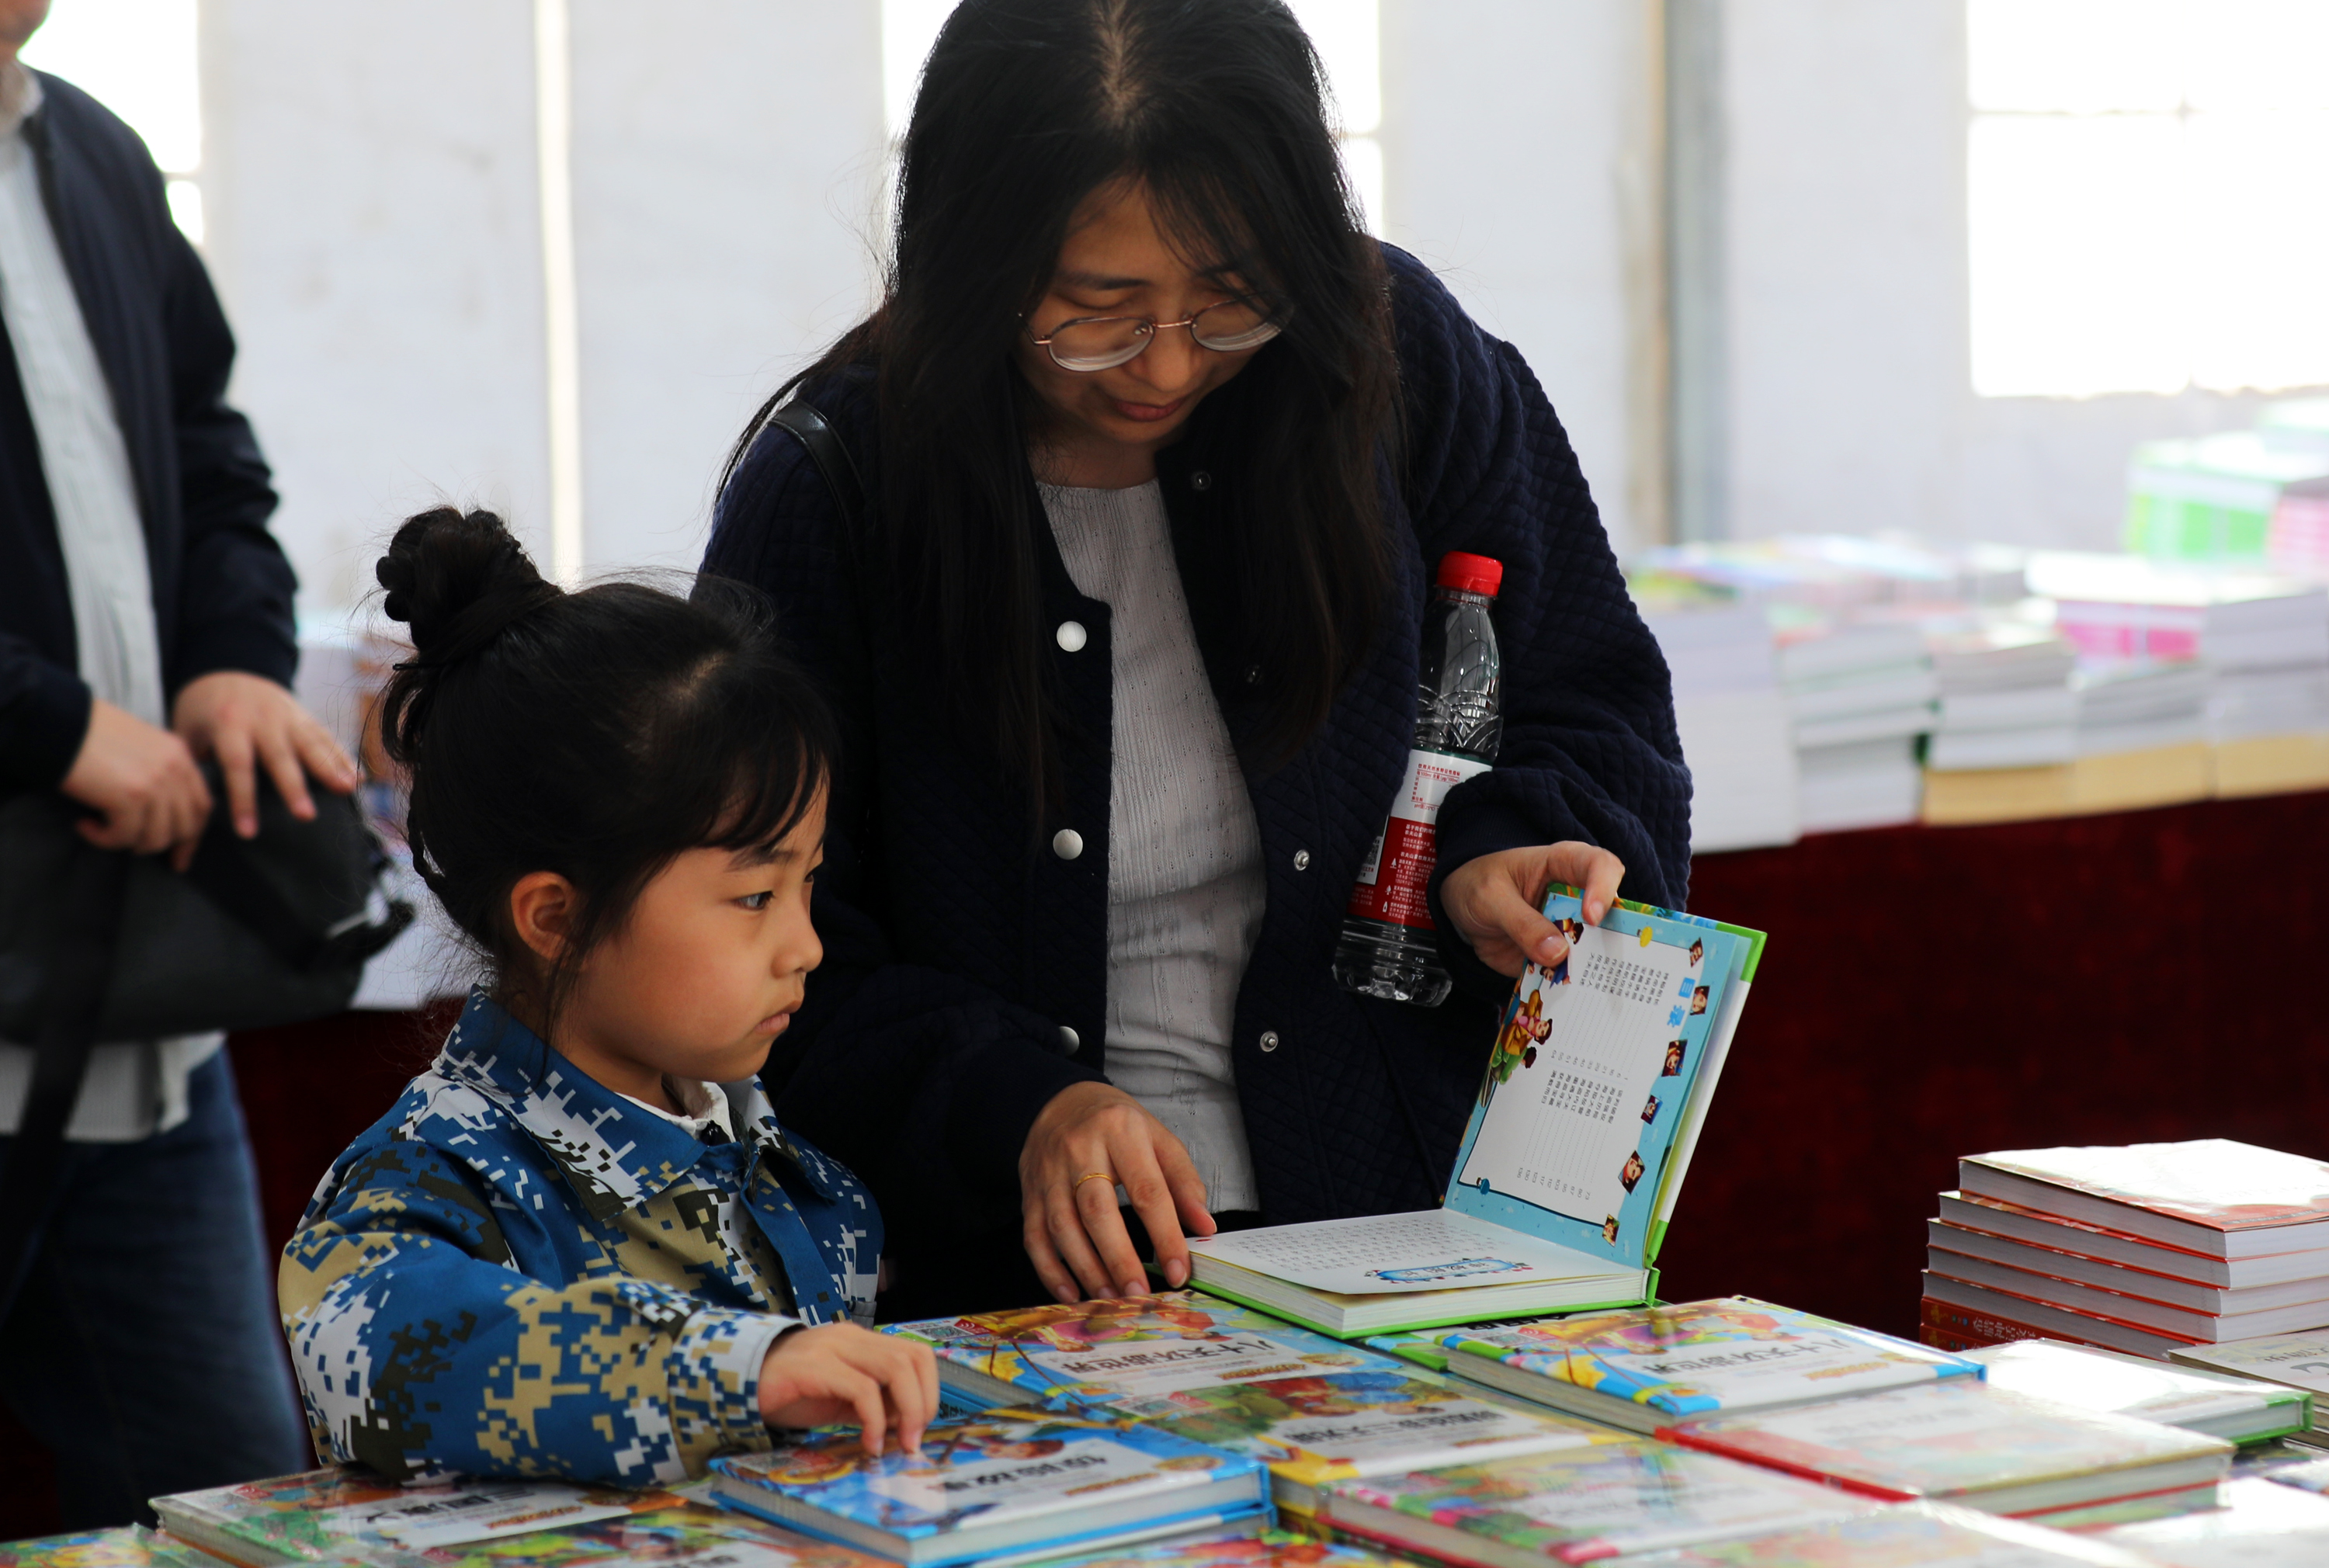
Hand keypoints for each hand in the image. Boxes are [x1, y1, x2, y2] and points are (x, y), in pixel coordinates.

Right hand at [60, 698, 213, 868]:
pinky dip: (103, 838)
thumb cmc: (90, 734)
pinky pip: (124, 837)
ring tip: (103, 830)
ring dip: (127, 842)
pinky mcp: (130, 797)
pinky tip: (86, 825)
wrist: (59, 722)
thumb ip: (158, 774)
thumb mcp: (139, 747)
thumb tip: (161, 816)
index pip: (202, 805)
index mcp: (180, 755)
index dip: (192, 836)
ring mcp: (155, 783)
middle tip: (134, 849)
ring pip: (156, 838)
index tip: (180, 856)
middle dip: (162, 846)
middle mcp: (175, 769)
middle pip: (186, 826)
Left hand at [171, 671, 358, 838]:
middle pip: (281, 757)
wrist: (225, 667)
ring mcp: (288, 715)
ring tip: (347, 791)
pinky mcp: (304, 715)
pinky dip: (344, 758)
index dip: (243, 800)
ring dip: (331, 769)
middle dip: (294, 788)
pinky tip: (358, 779)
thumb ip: (194, 762)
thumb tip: (197, 804)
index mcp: (228, 723)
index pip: (238, 766)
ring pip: (311, 744)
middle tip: (305, 816)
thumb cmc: (202, 710)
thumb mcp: (186, 730)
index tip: (248, 832)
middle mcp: (263, 719)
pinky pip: (326, 737)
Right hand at [758, 1322, 937, 1457]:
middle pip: (912, 1359)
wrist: (736, 1384)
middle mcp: (851, 1337)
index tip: (919, 1428)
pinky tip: (869, 1443)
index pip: (916, 1355)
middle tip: (913, 1441)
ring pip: (894, 1368)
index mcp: (861, 1341)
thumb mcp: (839, 1399)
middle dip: (923, 1403)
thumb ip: (871, 1404)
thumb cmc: (789, 1392)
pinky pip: (861, 1388)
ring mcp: (833, 1347)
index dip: (928, 1392)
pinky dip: (874, 1419)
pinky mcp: (815, 1366)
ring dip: (907, 1411)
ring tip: (897, 1444)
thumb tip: (907, 1423)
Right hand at [1020, 1081, 1213, 1302]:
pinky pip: (1034, 1236)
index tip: (1178, 1270)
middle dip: (1119, 1258)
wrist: (1059, 1101)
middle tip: (1139, 1293)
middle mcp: (1080, 1150)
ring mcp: (1049, 1173)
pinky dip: (1050, 1270)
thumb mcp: (1158, 1138)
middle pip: (1098, 1211)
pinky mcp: (1030, 1192)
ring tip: (1111, 1297)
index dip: (1164, 1234)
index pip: (1146, 1190)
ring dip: (1087, 1269)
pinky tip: (1070, 1293)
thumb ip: (1183, 1181)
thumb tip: (1205, 1227)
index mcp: (1121, 1131)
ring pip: (1063, 1227)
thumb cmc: (1117, 1125)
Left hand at [1440, 842, 1625, 977]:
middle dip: (1615, 939)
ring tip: (1588, 988)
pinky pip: (1574, 973)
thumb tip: (1557, 953)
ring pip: (1598, 949)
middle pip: (1613, 914)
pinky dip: (1573, 988)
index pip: (1599, 866)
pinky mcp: (1559, 957)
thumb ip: (1520, 922)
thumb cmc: (1479, 886)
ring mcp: (1571, 930)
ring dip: (1595, 969)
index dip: (1603, 888)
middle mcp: (1577, 897)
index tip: (1592, 916)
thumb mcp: (1490, 897)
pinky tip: (1570, 1003)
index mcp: (1564, 865)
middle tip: (1606, 962)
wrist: (1461, 912)